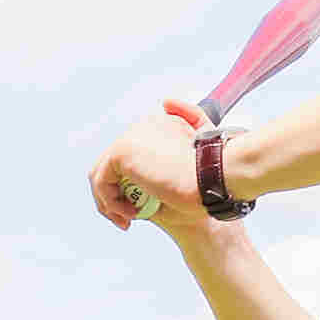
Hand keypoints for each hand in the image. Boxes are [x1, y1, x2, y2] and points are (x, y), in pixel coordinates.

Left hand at [88, 99, 210, 232]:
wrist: (218, 179)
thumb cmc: (215, 173)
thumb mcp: (205, 148)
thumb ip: (189, 121)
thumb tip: (166, 100)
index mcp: (162, 123)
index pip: (133, 155)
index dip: (132, 182)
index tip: (142, 205)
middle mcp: (144, 125)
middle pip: (113, 163)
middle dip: (116, 193)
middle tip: (129, 217)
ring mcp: (130, 137)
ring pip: (102, 172)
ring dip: (110, 200)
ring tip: (128, 219)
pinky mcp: (121, 152)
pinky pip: (101, 182)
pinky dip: (110, 202)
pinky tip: (131, 215)